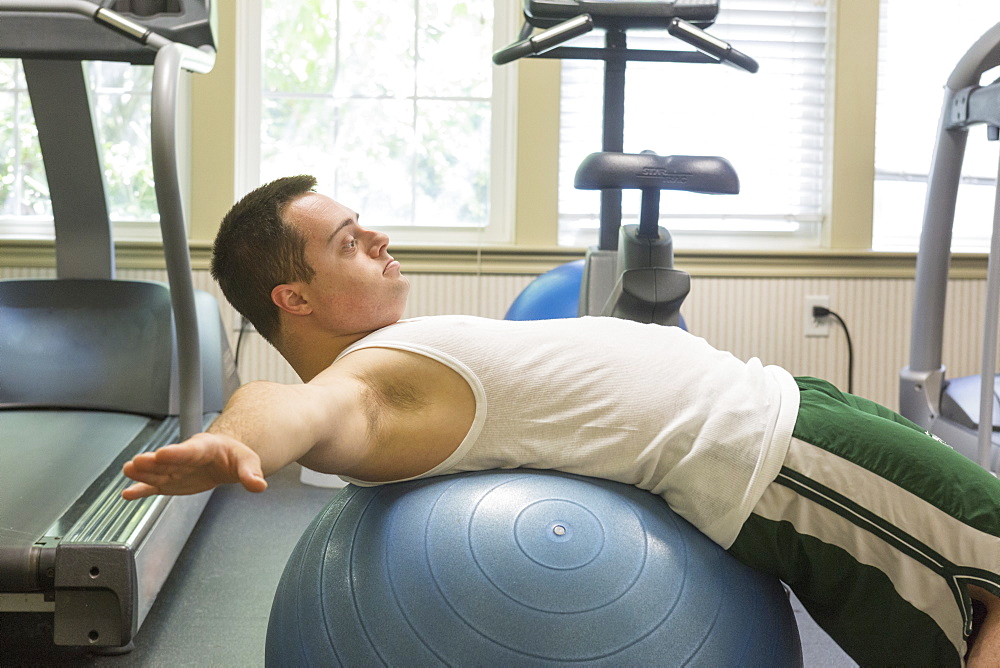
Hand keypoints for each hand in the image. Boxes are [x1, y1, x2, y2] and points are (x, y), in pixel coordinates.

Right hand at [121, 432, 267, 499]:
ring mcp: (176, 470)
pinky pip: (154, 487)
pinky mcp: (170, 482)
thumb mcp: (248, 461)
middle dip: (153, 462)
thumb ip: (251, 473)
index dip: (177, 453)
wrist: (225, 458)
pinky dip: (141, 490)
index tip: (162, 453)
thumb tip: (259, 485)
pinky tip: (128, 494)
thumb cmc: (234, 456)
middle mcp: (186, 457)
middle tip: (137, 462)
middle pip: (168, 460)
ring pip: (157, 472)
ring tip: (128, 471)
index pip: (190, 450)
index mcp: (205, 448)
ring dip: (142, 473)